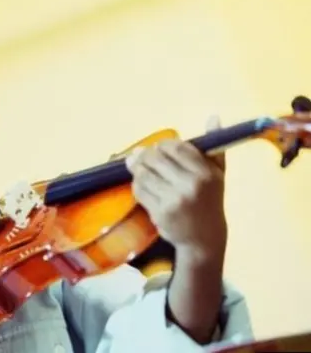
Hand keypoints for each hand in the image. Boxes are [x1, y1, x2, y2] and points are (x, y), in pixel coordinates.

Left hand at [125, 116, 226, 262]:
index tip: (160, 149)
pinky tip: (141, 183)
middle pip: (156, 158)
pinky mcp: (160, 212)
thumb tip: (214, 116)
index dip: (163, 145)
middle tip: (141, 156)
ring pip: (144, 173)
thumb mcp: (218, 174)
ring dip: (137, 168)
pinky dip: (136, 184)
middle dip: (145, 155)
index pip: (176, 147)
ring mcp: (174, 200)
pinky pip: (139, 191)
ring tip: (138, 167)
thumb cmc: (210, 201)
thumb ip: (213, 146)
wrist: (204, 237)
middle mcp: (191, 185)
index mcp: (206, 172)